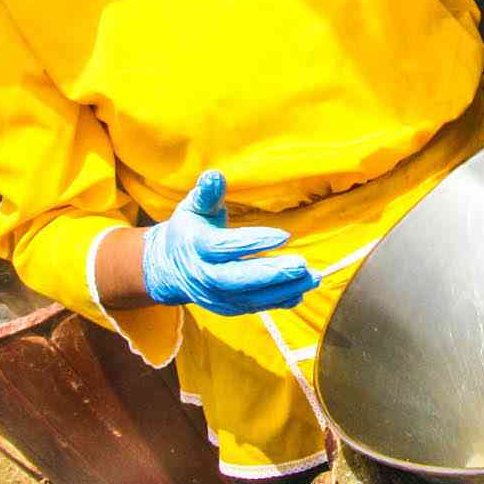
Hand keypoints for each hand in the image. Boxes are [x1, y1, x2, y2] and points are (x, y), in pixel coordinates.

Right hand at [143, 171, 317, 315]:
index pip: (224, 247)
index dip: (253, 243)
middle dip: (271, 274)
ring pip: (250, 297)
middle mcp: (204, 276)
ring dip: (284, 289)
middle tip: (302, 265)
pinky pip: (255, 306)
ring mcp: (215, 296)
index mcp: (196, 247)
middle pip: (237, 279)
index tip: (284, 236)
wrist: (170, 268)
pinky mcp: (227, 307)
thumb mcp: (193, 207)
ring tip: (313, 277)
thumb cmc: (189, 230)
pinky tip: (302, 290)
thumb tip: (215, 175)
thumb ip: (207, 193)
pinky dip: (279, 301)